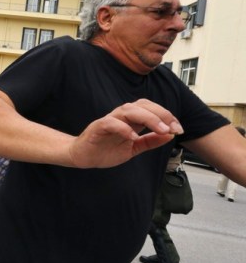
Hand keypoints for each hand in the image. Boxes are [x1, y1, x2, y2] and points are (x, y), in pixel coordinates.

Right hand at [68, 99, 182, 168]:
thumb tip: (170, 135)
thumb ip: (150, 141)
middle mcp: (121, 116)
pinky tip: (133, 137)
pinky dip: (124, 128)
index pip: (151, 109)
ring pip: (128, 110)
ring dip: (147, 118)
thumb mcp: (134, 148)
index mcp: (130, 120)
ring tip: (160, 130)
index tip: (178, 129)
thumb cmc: (105, 150)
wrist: (83, 157)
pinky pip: (111, 123)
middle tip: (172, 128)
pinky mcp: (97, 127)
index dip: (166, 116)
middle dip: (160, 114)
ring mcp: (109, 120)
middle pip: (142, 105)